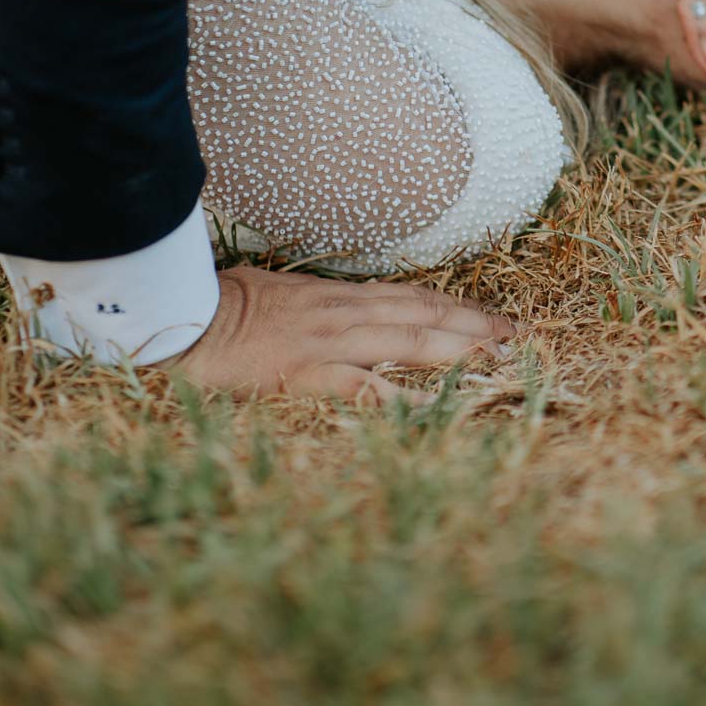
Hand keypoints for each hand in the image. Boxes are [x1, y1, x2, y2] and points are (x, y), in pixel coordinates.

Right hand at [155, 264, 513, 403]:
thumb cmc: (225, 305)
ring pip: (410, 342)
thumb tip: (343, 311)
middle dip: (474, 326)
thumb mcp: (283, 293)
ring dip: (458, 351)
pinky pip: (367, 388)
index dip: (457, 306)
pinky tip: (436, 412)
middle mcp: (347, 314)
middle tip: (518, 337)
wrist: (187, 317)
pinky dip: (405, 400)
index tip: (493, 318)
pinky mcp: (310, 374)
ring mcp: (332, 343)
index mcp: (340, 297)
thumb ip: (319, 305)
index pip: (414, 297)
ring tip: (499, 362)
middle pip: (425, 315)